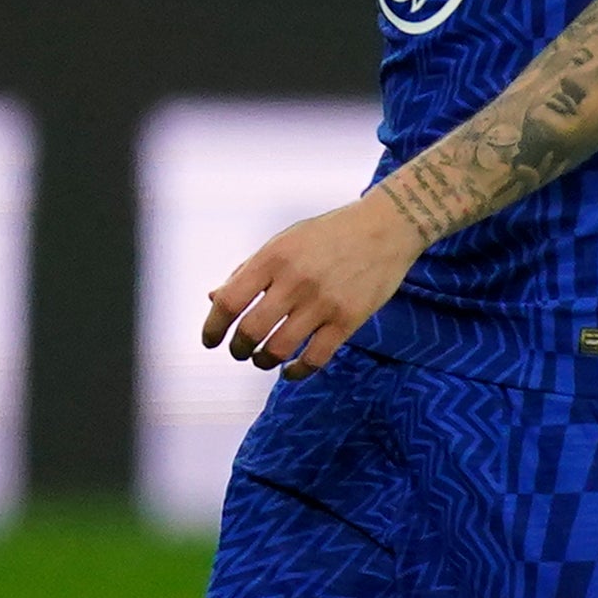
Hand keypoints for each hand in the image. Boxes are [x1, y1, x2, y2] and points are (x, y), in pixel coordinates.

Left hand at [206, 191, 421, 376]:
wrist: (387, 227)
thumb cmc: (330, 234)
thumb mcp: (284, 241)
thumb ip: (250, 270)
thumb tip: (215, 299)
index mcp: (273, 257)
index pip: (229, 302)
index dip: (213, 327)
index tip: (210, 341)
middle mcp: (295, 280)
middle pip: (251, 330)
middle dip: (239, 349)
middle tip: (240, 351)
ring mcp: (323, 301)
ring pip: (279, 348)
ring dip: (263, 361)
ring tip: (263, 359)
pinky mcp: (349, 318)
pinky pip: (315, 357)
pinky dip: (297, 370)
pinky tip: (291, 370)